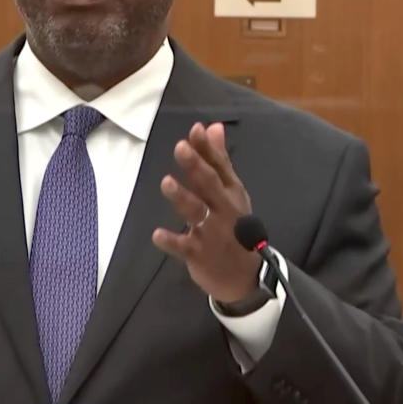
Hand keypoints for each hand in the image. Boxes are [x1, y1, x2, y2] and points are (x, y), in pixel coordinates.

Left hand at [152, 122, 261, 303]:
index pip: (219, 166)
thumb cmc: (234, 227)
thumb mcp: (232, 193)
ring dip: (181, 196)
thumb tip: (213, 127)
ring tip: (166, 182)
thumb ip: (219, 160)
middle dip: (195, 165)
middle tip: (180, 148)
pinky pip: (183, 245)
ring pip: (195, 211)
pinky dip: (171, 241)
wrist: (245, 276)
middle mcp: (223, 209)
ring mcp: (211, 231)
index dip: (207, 148)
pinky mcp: (199, 253)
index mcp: (230, 192)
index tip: (195, 129)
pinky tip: (157, 234)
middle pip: (208, 184)